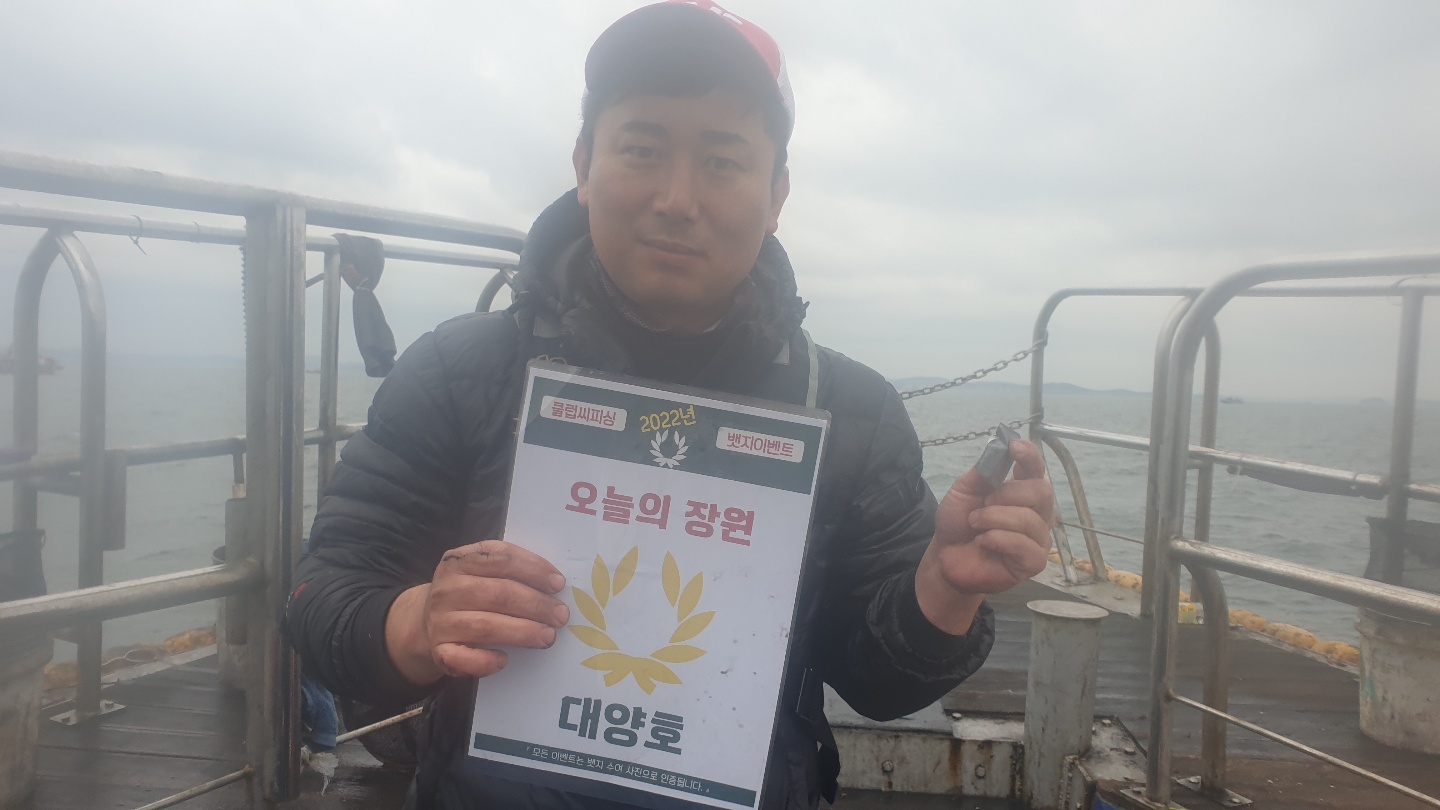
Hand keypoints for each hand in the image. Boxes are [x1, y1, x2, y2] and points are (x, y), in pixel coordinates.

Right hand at [385, 540, 570, 685]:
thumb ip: (510, 570)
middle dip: (535, 604)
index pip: (500, 558)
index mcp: (459, 561)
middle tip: (560, 615)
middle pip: (498, 593)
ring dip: (522, 632)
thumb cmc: (468, 592)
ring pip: (485, 626)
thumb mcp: (480, 571)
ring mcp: (440, 621)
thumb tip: (554, 585)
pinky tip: (504, 660)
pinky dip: (485, 661)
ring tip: (548, 636)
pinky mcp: (439, 651)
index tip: (558, 584)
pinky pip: (462, 658)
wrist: (424, 620)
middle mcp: (447, 589)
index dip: (533, 569)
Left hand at [914, 439, 1054, 633]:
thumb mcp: (964, 490)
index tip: (1014, 447)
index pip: (1037, 468)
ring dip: (994, 518)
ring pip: (1029, 519)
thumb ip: (984, 472)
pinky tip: (983, 541)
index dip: (1030, 455)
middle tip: (983, 504)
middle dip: (1007, 494)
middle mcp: (1037, 512)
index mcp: (1022, 491)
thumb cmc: (959, 522)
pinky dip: (997, 539)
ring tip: (975, 523)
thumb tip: (1000, 449)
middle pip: (1041, 491)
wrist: (946, 555)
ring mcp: (1038, 538)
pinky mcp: (1033, 562)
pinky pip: (1024, 545)